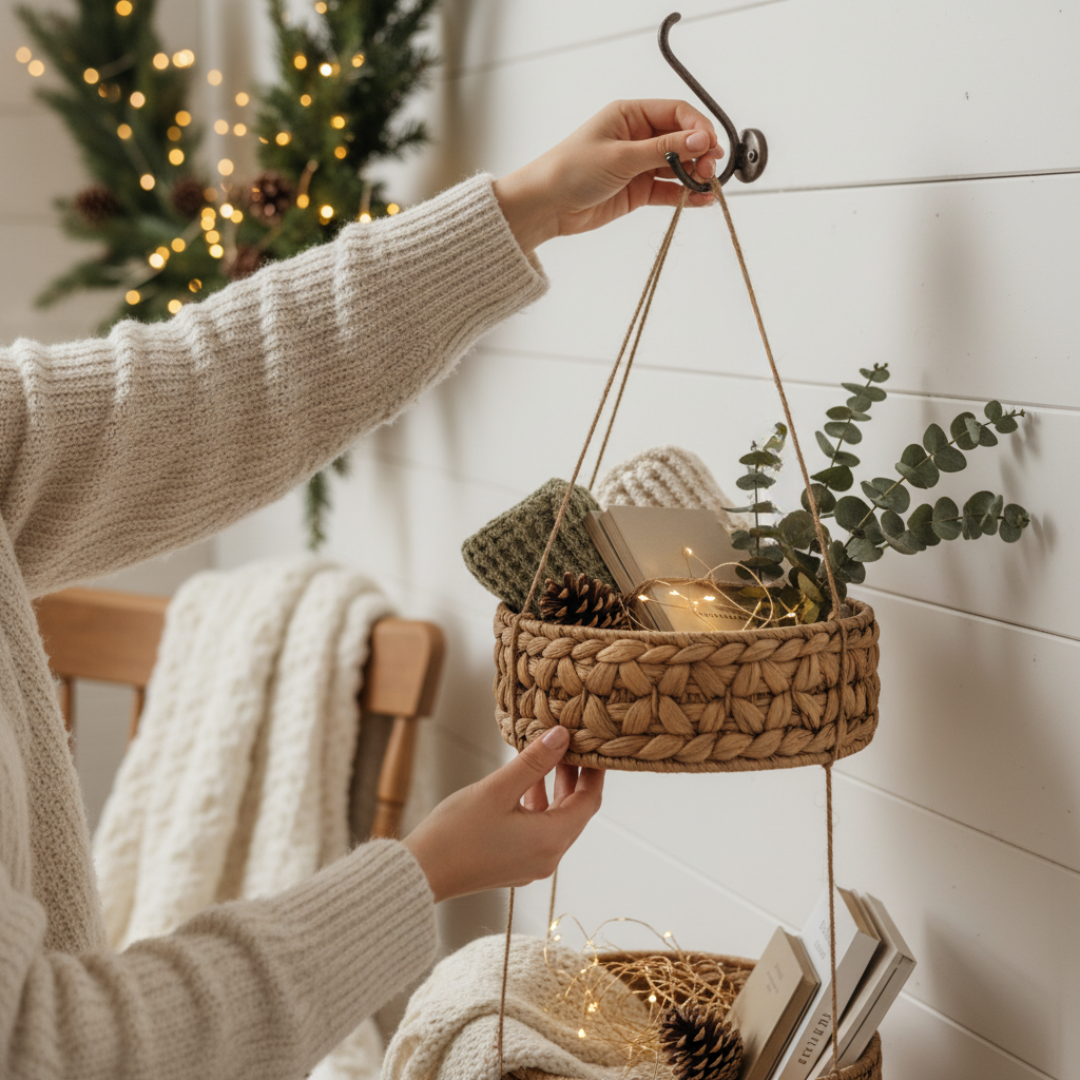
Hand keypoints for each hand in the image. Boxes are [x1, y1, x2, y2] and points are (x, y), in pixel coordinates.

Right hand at [401, 726, 603, 901]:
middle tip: (571, 744)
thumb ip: (534, 762)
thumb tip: (563, 736)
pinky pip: (539, 831)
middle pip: (575, 812)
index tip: (594, 746)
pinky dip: (538, 806)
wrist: (420, 874)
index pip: (589, 801)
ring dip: (554, 790)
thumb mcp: (498, 789)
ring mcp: (531, 864)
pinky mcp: (514, 865)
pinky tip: (523, 784)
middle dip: (575, 777)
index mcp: (550, 839)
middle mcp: (548, 857)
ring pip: (556, 821)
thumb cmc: (456, 832)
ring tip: (546, 756)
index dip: (595, 772)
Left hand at [493, 99, 722, 253]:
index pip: (676, 112)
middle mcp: (637, 136)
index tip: (711, 145)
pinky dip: (685, 195)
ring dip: (695, 175)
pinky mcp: (638, 191)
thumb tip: (701, 139)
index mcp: (630, 115)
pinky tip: (701, 200)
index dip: (698, 127)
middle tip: (709, 170)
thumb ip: (663, 149)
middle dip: (700, 153)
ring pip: (678, 166)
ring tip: (708, 186)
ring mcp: (638, 165)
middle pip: (681, 139)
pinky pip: (668, 190)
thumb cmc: (571, 170)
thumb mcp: (621, 156)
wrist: (546, 206)